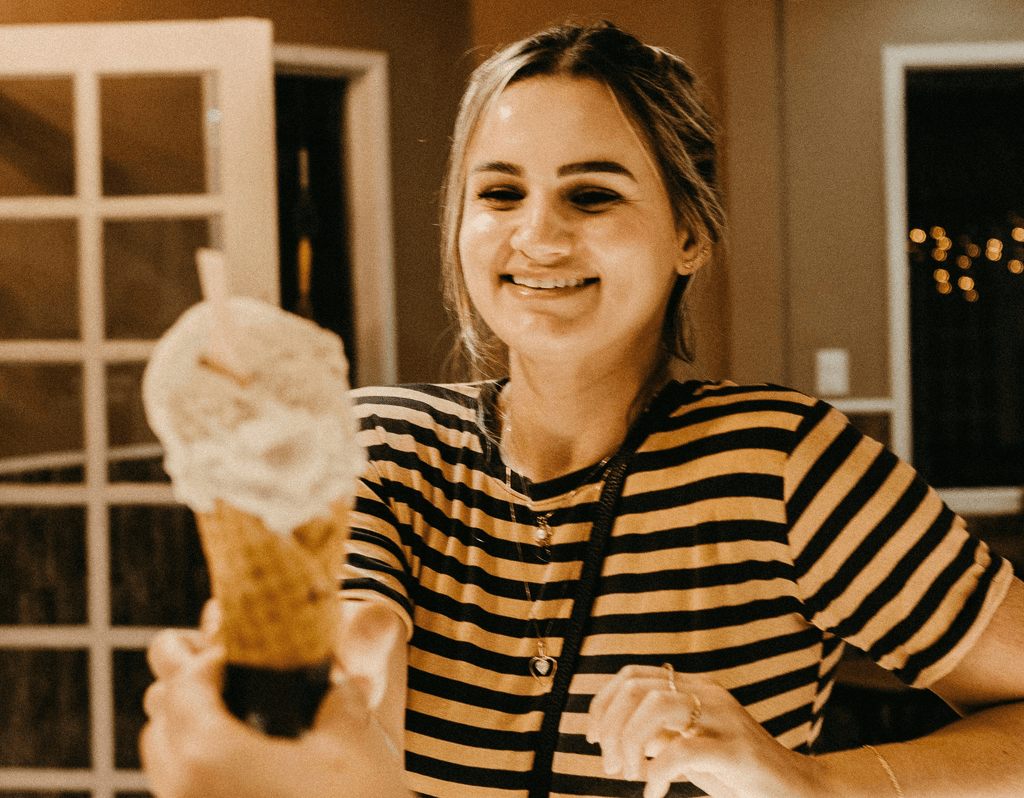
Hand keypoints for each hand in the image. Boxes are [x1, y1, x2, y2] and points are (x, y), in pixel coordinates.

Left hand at [140, 625, 409, 797]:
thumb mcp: (352, 741)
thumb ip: (337, 686)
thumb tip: (343, 651)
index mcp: (210, 755)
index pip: (186, 679)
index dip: (215, 653)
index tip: (247, 646)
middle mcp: (182, 788)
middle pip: (160, 714)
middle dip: (193, 681)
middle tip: (236, 668)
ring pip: (162, 754)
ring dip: (189, 721)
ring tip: (239, 710)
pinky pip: (177, 785)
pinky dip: (197, 759)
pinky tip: (243, 754)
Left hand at [586, 664, 830, 797]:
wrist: (796, 789)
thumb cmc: (736, 770)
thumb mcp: (689, 746)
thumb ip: (658, 734)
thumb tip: (616, 734)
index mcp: (693, 687)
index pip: (632, 676)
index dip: (602, 703)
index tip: (591, 737)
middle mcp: (707, 693)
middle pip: (636, 688)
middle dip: (610, 727)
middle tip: (610, 765)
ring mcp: (724, 717)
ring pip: (655, 707)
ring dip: (629, 744)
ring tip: (631, 776)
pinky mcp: (736, 749)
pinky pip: (681, 751)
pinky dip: (657, 773)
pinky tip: (655, 792)